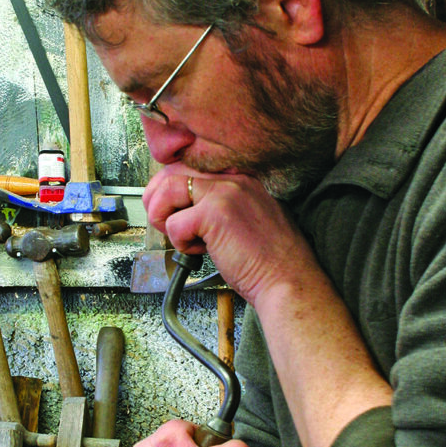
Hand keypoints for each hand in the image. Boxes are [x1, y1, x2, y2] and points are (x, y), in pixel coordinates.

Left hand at [143, 162, 316, 307]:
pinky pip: (174, 223)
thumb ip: (215, 207)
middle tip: (165, 225)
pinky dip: (181, 244)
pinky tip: (202, 252)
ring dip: (163, 218)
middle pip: (173, 170)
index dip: (170, 189)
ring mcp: (224, 193)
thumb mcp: (243, 220)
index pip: (189, 166)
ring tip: (183, 239)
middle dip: (158, 199)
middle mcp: (232, 178)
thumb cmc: (268, 260)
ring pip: (167, 189)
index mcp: (239, 178)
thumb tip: (180, 209)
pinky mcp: (216, 214)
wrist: (288, 280)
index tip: (170, 210)